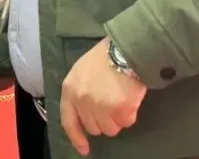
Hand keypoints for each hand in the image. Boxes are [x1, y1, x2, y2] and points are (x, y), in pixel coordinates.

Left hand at [60, 38, 147, 155]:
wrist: (125, 49)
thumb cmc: (103, 57)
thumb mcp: (81, 71)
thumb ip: (79, 91)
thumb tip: (85, 112)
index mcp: (70, 89)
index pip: (68, 120)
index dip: (76, 137)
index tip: (84, 149)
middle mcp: (82, 100)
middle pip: (93, 127)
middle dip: (103, 121)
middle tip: (111, 105)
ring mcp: (101, 106)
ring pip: (111, 128)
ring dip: (117, 119)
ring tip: (120, 99)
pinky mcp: (120, 109)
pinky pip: (127, 122)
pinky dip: (130, 114)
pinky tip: (129, 98)